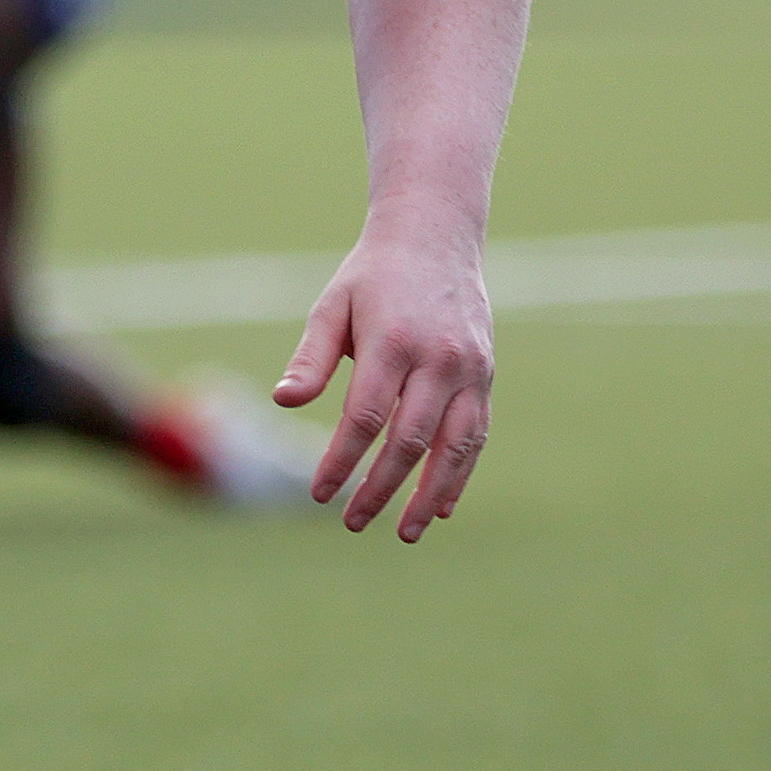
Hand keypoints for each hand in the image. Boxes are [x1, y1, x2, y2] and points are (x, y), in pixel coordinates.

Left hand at [275, 216, 494, 540]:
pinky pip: (477, 433)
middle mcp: (439, 360)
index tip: (321, 493)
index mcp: (394, 343)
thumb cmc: (370, 278)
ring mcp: (470, 369)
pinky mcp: (486, 375)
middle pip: (410, 439)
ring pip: (455, 446)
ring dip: (431, 494)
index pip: (366, 418)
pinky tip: (443, 505)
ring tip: (407, 532)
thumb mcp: (330, 307)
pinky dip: (461, 472)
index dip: (342, 460)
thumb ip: (311, 358)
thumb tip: (284, 401)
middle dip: (381, 488)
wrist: (435, 237)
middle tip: (353, 523)